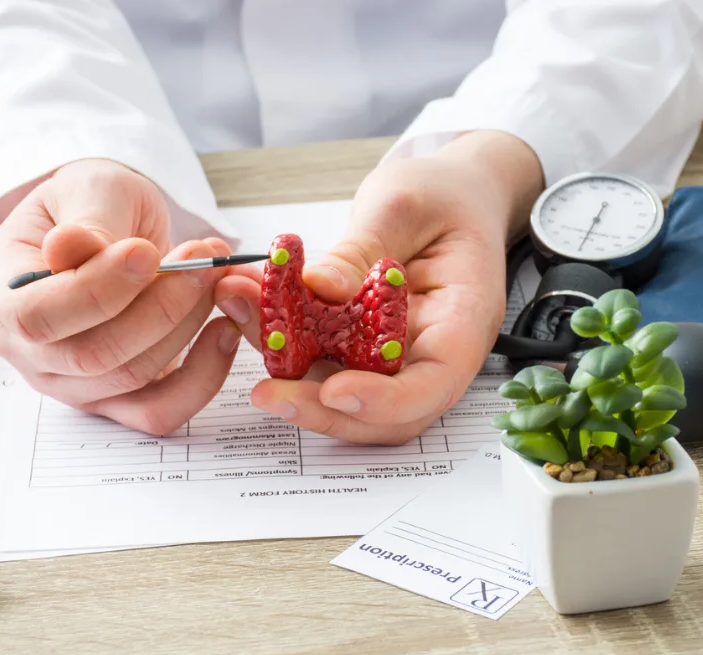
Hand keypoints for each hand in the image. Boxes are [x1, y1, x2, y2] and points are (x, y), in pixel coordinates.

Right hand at [0, 158, 241, 434]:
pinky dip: (202, 378)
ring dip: (186, 328)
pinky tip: (224, 331)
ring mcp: (72, 383)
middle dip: (159, 308)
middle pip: (91, 357)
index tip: (147, 253)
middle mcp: (29, 351)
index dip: (97, 291)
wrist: (116, 227)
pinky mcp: (118, 399)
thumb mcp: (86, 189)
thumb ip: (85, 220)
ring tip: (214, 278)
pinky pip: (160, 410)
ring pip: (132, 380)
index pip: (37, 317)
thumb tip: (68, 248)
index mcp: (3, 293)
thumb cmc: (93, 204)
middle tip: (202, 262)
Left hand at [215, 131, 542, 443]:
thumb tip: (320, 287)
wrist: (451, 193)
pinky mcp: (361, 347)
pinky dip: (283, 344)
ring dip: (289, 375)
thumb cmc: (444, 195)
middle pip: (384, 412)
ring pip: (344, 393)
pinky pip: (322, 361)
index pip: (433, 385)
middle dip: (321, 409)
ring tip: (239, 318)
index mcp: (463, 321)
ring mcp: (395, 355)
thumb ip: (361, 250)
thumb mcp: (403, 206)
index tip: (334, 391)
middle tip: (265, 392)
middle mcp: (431, 352)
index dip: (385, 401)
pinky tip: (245, 306)